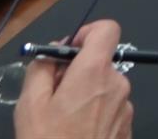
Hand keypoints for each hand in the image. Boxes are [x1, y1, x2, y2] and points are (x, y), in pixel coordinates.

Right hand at [15, 19, 132, 138]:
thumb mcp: (30, 104)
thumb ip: (41, 68)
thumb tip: (53, 51)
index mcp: (95, 72)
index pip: (107, 29)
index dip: (86, 33)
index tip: (67, 52)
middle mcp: (118, 84)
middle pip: (100, 62)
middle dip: (76, 72)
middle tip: (51, 96)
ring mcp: (126, 106)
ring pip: (104, 87)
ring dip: (84, 95)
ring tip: (60, 121)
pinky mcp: (127, 126)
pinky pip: (110, 108)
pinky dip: (94, 112)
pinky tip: (75, 132)